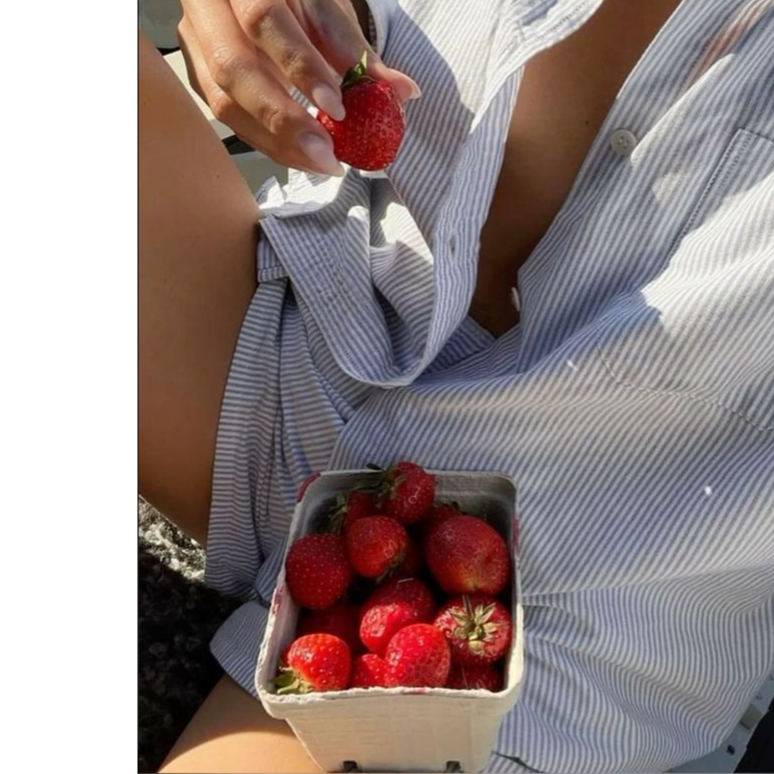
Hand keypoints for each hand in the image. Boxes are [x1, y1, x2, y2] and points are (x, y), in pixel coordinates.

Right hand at [178, 0, 420, 174]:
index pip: (265, 18)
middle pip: (234, 68)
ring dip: (276, 141)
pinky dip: (267, 142)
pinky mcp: (199, 74)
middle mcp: (209, 7)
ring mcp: (198, 43)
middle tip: (326, 156)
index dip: (301, 67)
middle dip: (284, 120)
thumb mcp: (328, 9)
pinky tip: (299, 157)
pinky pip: (228, 118)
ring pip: (224, 100)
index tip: (339, 109)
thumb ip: (357, 51)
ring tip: (320, 164)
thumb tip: (404, 93)